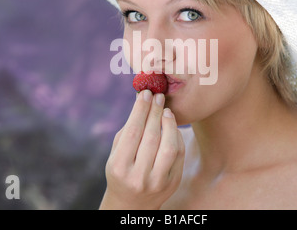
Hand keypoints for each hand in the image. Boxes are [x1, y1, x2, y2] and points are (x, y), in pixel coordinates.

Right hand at [99, 90, 184, 209]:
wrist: (132, 203)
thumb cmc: (122, 169)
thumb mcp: (117, 152)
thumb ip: (129, 129)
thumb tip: (144, 100)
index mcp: (119, 167)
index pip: (133, 132)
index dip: (141, 110)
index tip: (146, 93)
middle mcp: (138, 177)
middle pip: (151, 137)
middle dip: (155, 112)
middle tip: (158, 96)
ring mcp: (157, 182)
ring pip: (169, 146)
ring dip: (169, 123)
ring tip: (166, 110)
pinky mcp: (172, 183)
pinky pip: (179, 154)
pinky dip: (176, 136)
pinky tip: (171, 126)